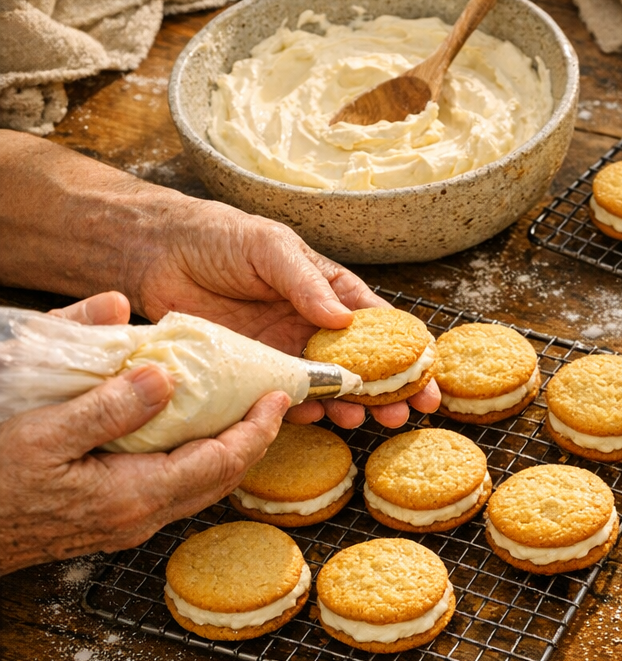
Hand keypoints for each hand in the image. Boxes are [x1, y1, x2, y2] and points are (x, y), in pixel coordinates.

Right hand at [0, 292, 285, 574]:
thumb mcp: (44, 434)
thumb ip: (106, 406)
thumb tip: (162, 377)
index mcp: (136, 494)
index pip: (222, 460)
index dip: (257, 428)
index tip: (279, 396)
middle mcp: (141, 517)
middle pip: (221, 478)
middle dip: (253, 440)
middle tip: (269, 402)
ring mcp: (126, 524)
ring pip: (197, 487)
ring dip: (224, 451)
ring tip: (236, 414)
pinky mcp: (110, 523)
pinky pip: (171, 490)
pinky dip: (192, 461)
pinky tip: (183, 436)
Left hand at [124, 197, 438, 428]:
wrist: (154, 251)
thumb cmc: (219, 237)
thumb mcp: (271, 247)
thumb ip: (306, 282)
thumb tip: (343, 320)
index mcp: (329, 292)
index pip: (379, 327)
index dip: (407, 355)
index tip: (428, 380)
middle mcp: (312, 325)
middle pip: (360, 366)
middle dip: (385, 392)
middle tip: (402, 415)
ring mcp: (283, 351)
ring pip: (325, 387)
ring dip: (346, 406)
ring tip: (360, 423)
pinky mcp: (250, 371)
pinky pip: (281, 396)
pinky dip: (300, 410)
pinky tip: (314, 418)